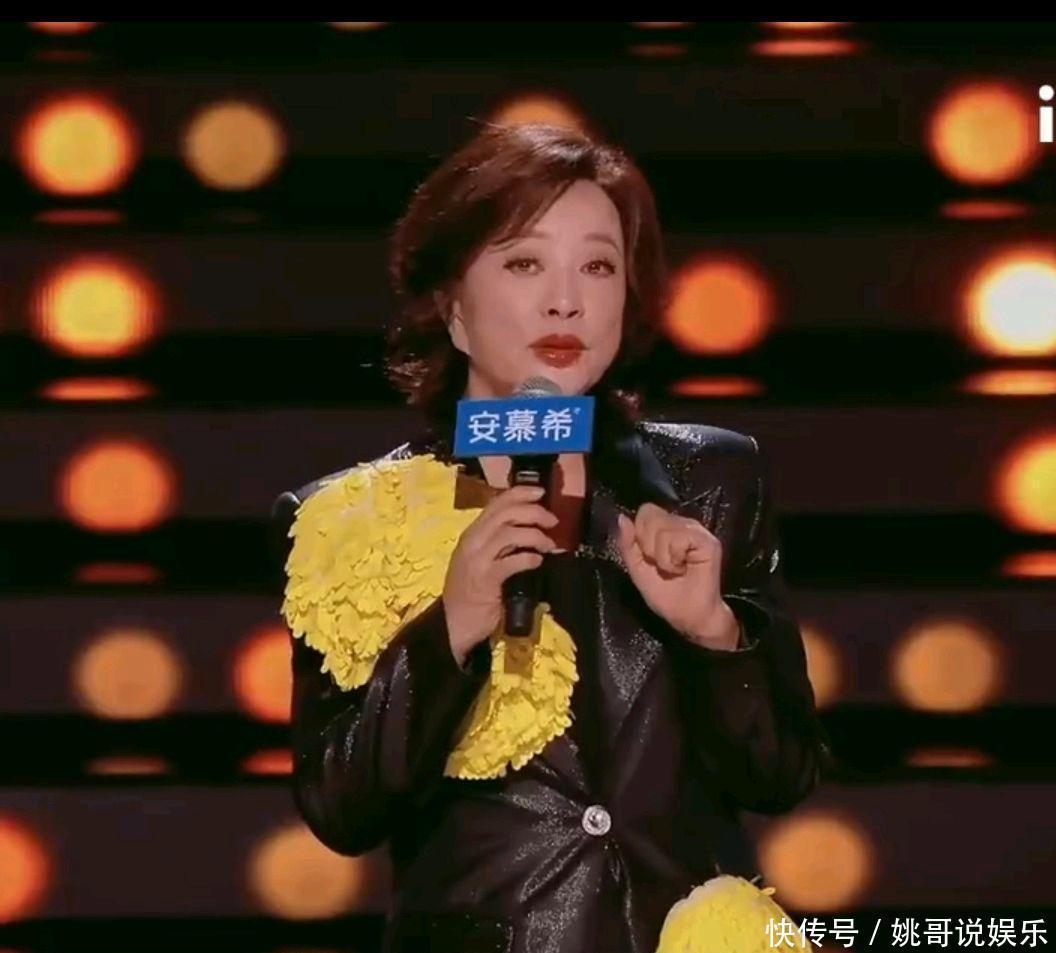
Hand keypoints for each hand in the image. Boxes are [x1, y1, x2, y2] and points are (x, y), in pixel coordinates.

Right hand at [443, 483, 558, 664]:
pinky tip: (537, 562)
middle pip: (505, 513)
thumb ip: (500, 545)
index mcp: (472, 534)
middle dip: (533, 512)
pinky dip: (529, 558)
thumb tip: (532, 533)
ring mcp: (477, 560)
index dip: (520, 493)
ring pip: (509, 533)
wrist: (453, 624)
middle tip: (552, 521)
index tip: (541, 492)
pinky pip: (511, 561)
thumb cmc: (470, 594)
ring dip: (535, 535)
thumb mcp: (481, 561)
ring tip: (549, 545)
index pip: (496, 503)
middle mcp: (472, 541)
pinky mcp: (485, 580)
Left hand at [615, 503, 738, 648]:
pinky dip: (673, 558)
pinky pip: (678, 538)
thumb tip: (622, 517)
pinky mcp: (708, 542)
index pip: (646, 510)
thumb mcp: (637, 568)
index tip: (648, 556)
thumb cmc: (665, 595)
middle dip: (648, 545)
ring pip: (663, 527)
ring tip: (674, 569)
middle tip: (662, 565)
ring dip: (661, 556)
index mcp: (667, 527)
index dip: (640, 533)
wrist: (687, 618)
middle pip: (650, 514)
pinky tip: (683, 569)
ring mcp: (697, 530)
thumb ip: (627, 543)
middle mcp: (683, 523)